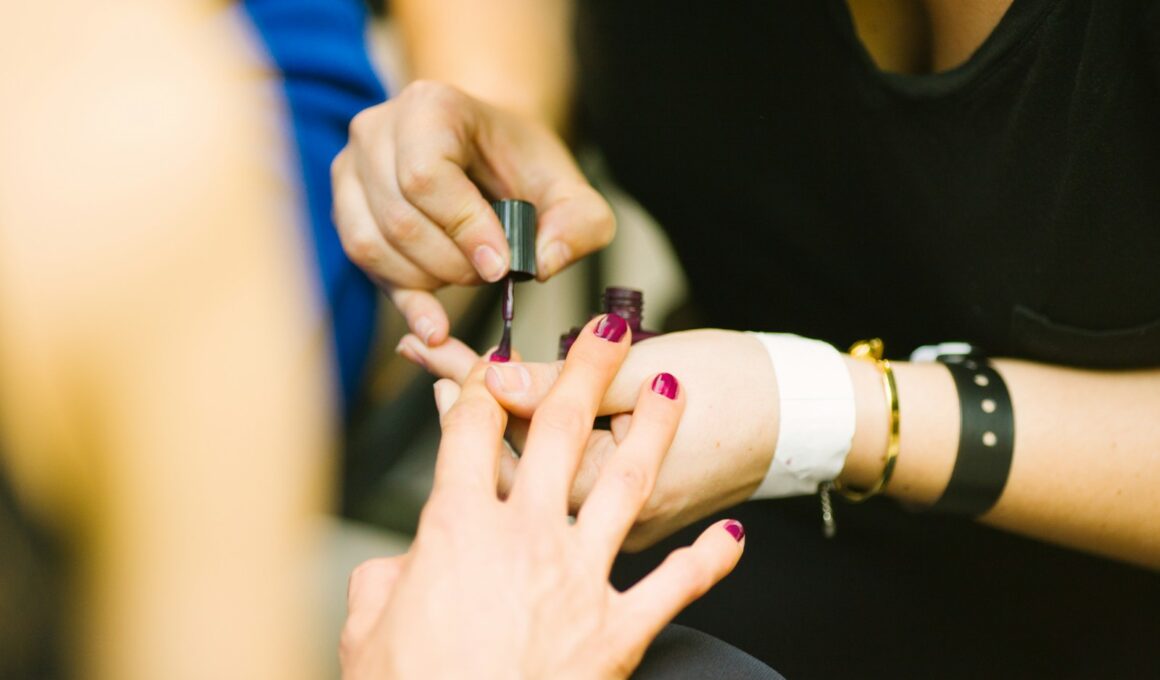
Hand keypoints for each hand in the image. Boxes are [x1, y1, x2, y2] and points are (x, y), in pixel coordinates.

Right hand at [331, 81, 614, 345]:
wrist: (488, 154)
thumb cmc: (523, 167)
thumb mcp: (570, 191)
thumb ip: (579, 225)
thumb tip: (542, 263)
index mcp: (430, 106)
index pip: (427, 176)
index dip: (464, 229)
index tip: (499, 264)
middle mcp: (377, 129)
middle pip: (400, 218)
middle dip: (451, 263)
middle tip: (490, 274)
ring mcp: (351, 168)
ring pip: (372, 244)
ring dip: (426, 280)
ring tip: (467, 275)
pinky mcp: (345, 207)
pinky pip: (363, 261)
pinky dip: (402, 295)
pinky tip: (435, 321)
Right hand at [341, 317, 745, 679]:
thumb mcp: (366, 631)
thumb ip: (382, 581)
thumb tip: (396, 569)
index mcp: (456, 529)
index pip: (469, 434)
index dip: (482, 387)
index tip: (496, 361)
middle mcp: (525, 538)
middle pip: (558, 432)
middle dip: (585, 371)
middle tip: (608, 329)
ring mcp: (579, 579)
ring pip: (624, 483)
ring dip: (652, 431)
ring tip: (672, 390)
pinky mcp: (618, 630)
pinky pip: (674, 585)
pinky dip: (707, 561)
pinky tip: (733, 536)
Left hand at [397, 328, 777, 551]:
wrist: (802, 421)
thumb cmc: (740, 392)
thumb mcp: (651, 373)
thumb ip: (569, 384)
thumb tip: (497, 380)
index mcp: (606, 487)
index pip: (515, 431)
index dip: (469, 380)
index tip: (433, 346)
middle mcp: (604, 518)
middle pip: (513, 453)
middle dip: (467, 398)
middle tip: (425, 353)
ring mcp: (615, 521)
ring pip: (538, 468)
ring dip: (498, 418)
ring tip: (456, 377)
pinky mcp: (628, 512)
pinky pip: (567, 476)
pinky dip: (540, 438)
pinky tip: (518, 410)